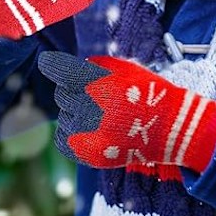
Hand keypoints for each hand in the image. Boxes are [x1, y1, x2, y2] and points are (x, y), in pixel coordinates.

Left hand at [37, 51, 215, 172]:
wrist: (169, 127)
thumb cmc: (148, 94)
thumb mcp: (126, 68)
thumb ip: (97, 64)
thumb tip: (76, 65)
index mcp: (98, 84)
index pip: (61, 71)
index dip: (52, 65)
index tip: (46, 62)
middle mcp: (90, 109)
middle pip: (63, 95)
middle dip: (73, 91)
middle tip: (92, 94)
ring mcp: (90, 134)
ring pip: (64, 117)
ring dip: (74, 112)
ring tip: (97, 113)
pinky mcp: (90, 154)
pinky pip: (65, 139)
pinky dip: (72, 132)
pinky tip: (88, 127)